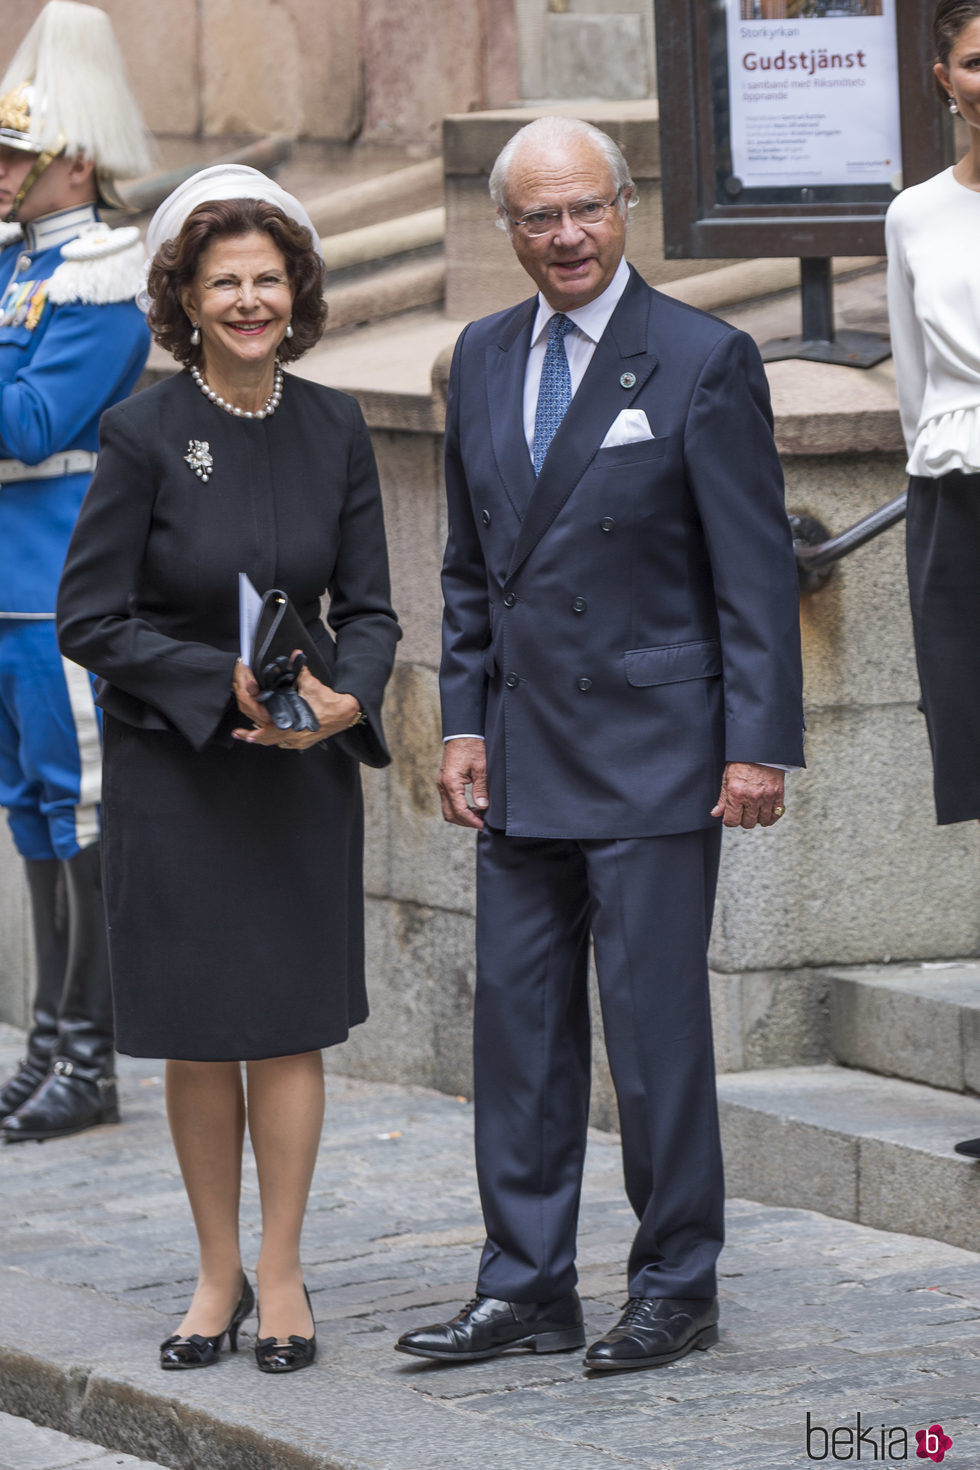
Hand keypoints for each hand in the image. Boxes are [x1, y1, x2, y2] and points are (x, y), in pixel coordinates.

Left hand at [232, 658, 359, 751]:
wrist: (346, 713)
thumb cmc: (330, 703)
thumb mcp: (312, 685)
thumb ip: (300, 670)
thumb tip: (295, 655)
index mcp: (292, 724)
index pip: (268, 730)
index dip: (254, 732)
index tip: (242, 732)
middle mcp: (294, 736)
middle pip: (268, 739)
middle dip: (251, 736)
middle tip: (238, 734)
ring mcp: (299, 741)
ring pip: (276, 743)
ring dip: (262, 739)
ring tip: (248, 737)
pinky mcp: (304, 742)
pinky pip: (286, 743)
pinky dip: (276, 740)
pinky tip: (271, 737)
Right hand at [438, 737, 488, 828]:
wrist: (462, 732)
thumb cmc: (472, 747)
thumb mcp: (481, 768)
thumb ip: (481, 789)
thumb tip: (482, 807)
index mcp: (451, 782)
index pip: (459, 810)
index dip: (471, 820)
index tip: (482, 825)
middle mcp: (443, 785)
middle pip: (450, 814)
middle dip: (466, 821)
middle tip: (482, 822)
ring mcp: (442, 783)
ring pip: (448, 809)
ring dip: (462, 816)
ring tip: (479, 815)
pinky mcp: (444, 781)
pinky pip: (448, 801)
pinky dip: (459, 807)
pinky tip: (472, 806)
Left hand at [711, 762, 785, 828]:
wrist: (760, 750)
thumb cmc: (741, 762)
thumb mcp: (727, 778)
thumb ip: (723, 798)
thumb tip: (716, 814)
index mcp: (736, 794)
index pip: (731, 821)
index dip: (729, 820)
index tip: (730, 816)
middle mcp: (752, 797)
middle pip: (747, 823)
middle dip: (743, 820)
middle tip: (742, 812)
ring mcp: (766, 797)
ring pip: (762, 821)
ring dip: (757, 819)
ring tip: (753, 812)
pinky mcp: (778, 795)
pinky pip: (776, 814)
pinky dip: (771, 817)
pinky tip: (766, 814)